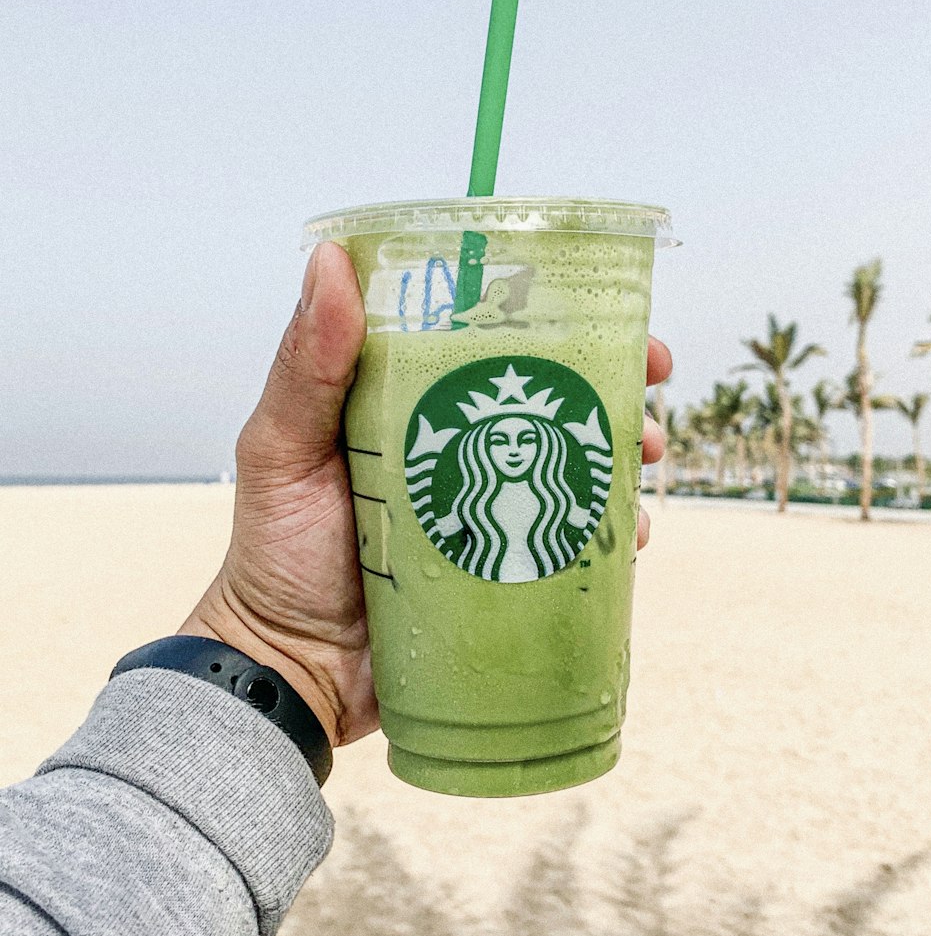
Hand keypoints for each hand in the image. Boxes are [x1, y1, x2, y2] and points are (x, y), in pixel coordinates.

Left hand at [181, 243, 672, 748]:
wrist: (294, 674)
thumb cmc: (276, 556)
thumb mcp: (282, 450)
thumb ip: (306, 365)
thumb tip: (330, 261)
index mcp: (407, 404)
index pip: (486, 341)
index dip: (549, 317)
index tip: (602, 305)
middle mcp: (457, 448)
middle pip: (547, 400)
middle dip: (610, 383)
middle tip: (649, 380)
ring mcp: (487, 511)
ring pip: (573, 465)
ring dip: (622, 452)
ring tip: (646, 456)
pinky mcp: (508, 569)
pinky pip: (576, 541)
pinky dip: (614, 531)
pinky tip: (634, 534)